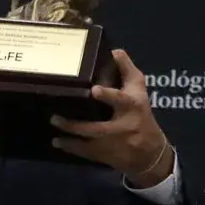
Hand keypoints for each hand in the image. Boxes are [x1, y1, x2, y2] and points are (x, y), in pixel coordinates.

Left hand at [49, 49, 172, 185]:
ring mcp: (113, 142)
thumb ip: (127, 71)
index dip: (109, 95)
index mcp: (132, 106)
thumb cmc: (141, 114)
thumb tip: (115, 51)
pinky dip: (71, 147)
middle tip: (55, 117)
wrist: (150, 151)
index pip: (122, 99)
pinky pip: (85, 152)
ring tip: (53, 123)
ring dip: (70, 134)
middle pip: (99, 127)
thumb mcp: (139, 91)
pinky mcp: (105, 154)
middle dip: (78, 125)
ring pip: (88, 141)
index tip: (94, 90)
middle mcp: (123, 125)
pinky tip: (56, 141)